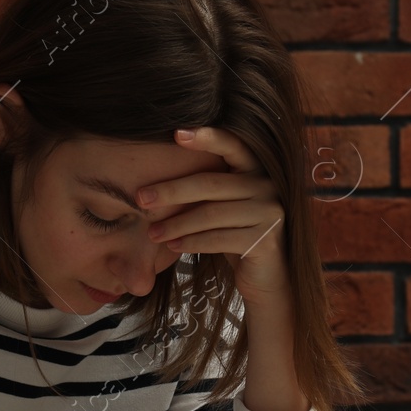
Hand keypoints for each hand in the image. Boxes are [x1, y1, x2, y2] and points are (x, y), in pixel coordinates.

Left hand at [136, 127, 289, 304]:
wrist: (266, 276)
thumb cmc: (236, 235)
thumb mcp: (223, 206)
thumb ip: (206, 188)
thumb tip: (155, 183)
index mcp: (257, 169)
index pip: (232, 145)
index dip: (207, 138)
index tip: (176, 134)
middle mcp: (267, 186)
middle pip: (210, 183)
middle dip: (171, 191)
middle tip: (141, 198)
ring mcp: (269, 212)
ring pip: (211, 214)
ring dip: (176, 224)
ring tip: (152, 232)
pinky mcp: (265, 240)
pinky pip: (218, 238)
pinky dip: (191, 242)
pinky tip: (172, 245)